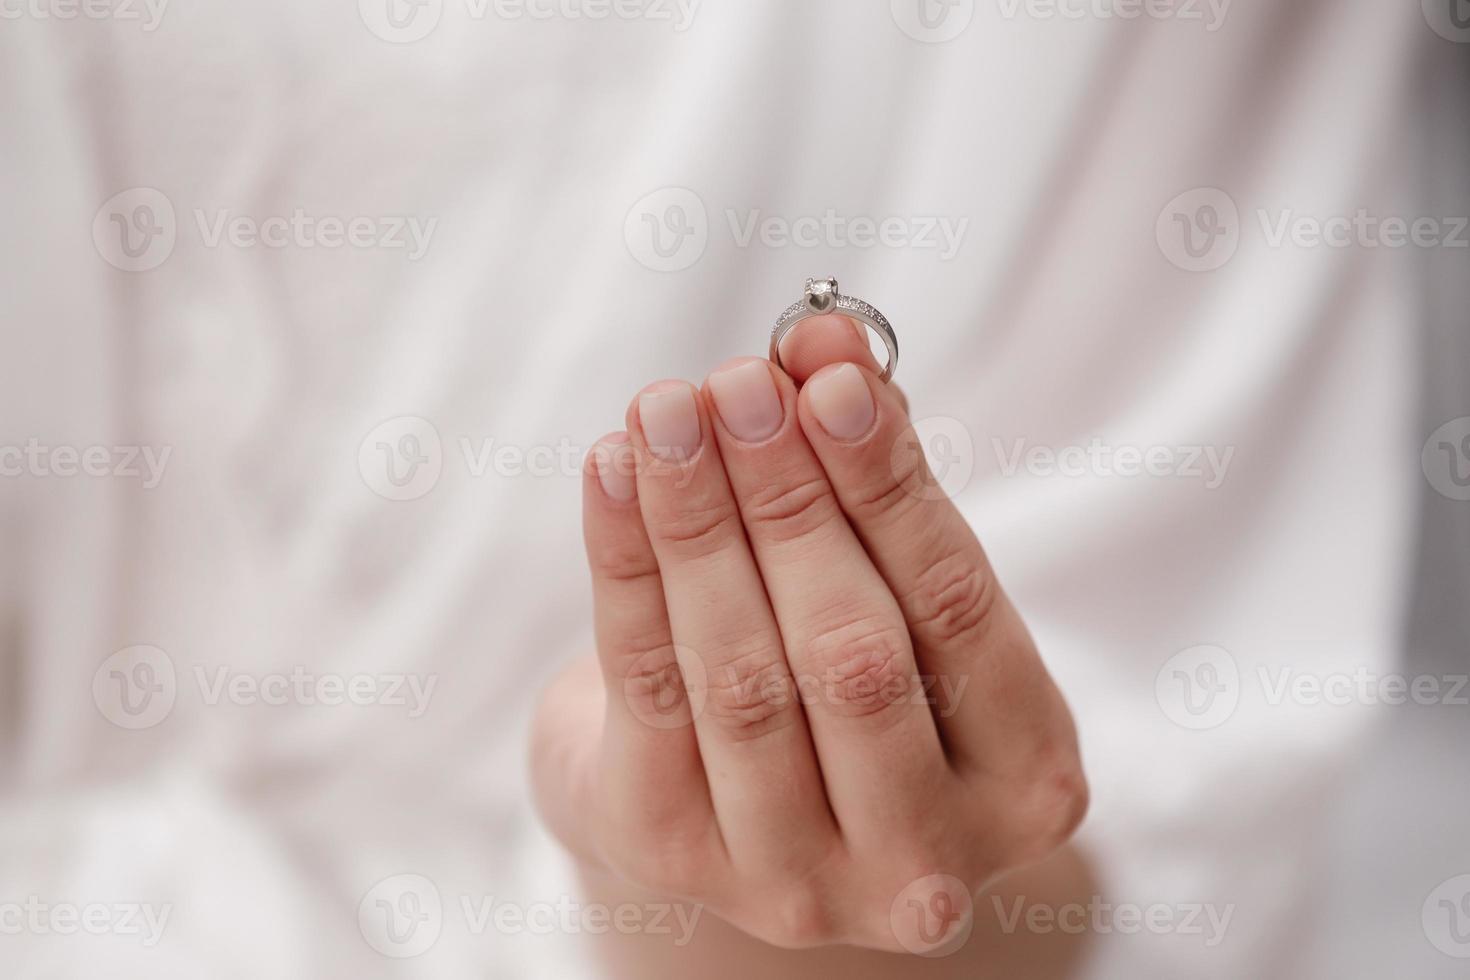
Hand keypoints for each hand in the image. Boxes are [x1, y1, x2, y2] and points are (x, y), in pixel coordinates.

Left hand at [532, 316, 1086, 954]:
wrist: (734, 793)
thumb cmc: (847, 662)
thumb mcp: (892, 579)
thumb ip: (873, 461)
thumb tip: (825, 338)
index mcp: (1025, 782)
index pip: (958, 610)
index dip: (890, 486)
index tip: (833, 380)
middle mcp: (923, 860)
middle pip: (853, 656)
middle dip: (789, 503)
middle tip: (739, 386)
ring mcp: (796, 880)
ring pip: (741, 680)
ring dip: (697, 524)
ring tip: (666, 412)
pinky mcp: (673, 857)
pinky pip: (646, 689)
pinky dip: (626, 565)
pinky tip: (615, 470)